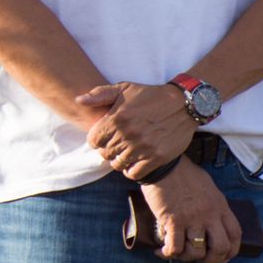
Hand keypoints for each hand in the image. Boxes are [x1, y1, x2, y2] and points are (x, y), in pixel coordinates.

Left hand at [80, 81, 195, 179]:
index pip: (94, 140)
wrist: (184, 104)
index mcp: (117, 119)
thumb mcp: (124, 88)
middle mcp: (128, 135)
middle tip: (115, 145)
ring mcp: (143, 147)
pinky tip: (134, 162)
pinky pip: (135, 173)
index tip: (103, 138)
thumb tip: (78, 100)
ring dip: (119, 160)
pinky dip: (131, 170)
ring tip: (124, 153)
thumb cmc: (150, 95)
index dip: (96, 140)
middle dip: (107, 150)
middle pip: (105, 153)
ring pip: (118, 164)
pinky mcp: (157, 157)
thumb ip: (99, 95)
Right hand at [139, 161, 240, 262]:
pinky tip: (161, 251)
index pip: (235, 235)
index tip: (223, 256)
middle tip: (202, 260)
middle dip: (212, 260)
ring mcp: (192, 219)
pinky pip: (175, 247)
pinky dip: (168, 254)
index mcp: (221, 206)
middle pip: (220, 248)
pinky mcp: (173, 221)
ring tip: (177, 253)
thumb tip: (210, 218)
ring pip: (197, 251)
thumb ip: (212, 204)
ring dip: (186, 257)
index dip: (232, 251)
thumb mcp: (207, 187)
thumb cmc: (183, 173)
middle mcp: (210, 215)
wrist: (163, 164)